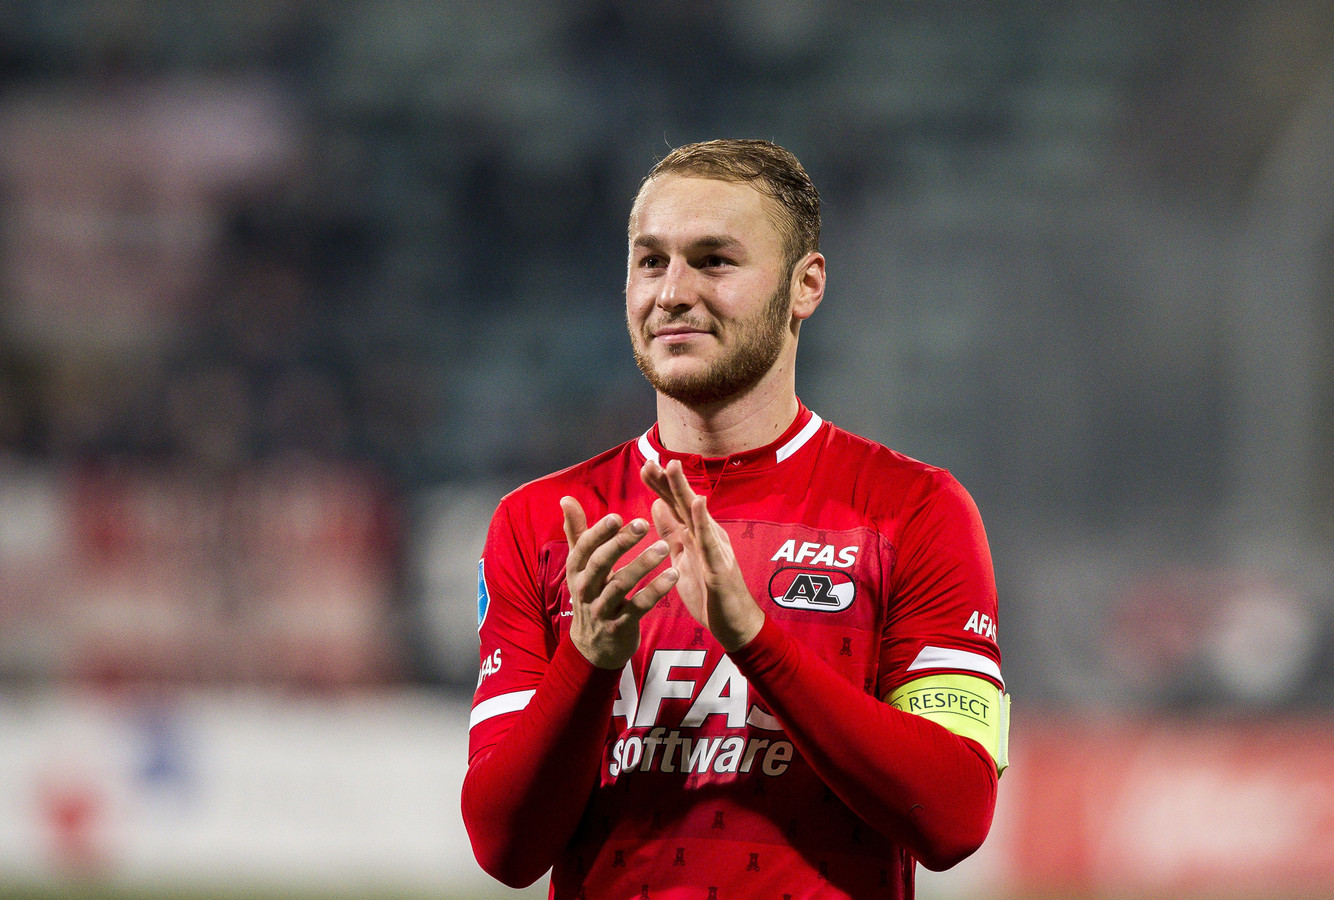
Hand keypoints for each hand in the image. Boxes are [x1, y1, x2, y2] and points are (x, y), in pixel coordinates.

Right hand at [561, 496, 677, 669]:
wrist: (593, 647)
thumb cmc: (591, 595)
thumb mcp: (580, 566)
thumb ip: (576, 532)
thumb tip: (566, 498)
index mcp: (577, 571)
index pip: (584, 548)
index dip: (599, 532)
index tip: (617, 516)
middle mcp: (586, 589)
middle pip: (600, 563)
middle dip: (621, 543)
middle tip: (643, 524)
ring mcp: (602, 609)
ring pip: (621, 585)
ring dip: (642, 564)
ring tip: (664, 547)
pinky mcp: (620, 626)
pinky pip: (639, 606)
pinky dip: (656, 590)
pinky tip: (673, 575)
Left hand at [640, 459, 764, 650]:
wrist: (733, 625)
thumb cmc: (708, 592)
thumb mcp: (682, 559)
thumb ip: (671, 533)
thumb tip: (656, 505)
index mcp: (695, 535)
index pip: (674, 506)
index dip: (660, 486)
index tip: (645, 466)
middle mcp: (706, 536)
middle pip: (684, 504)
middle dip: (668, 481)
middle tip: (653, 460)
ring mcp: (715, 549)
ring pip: (697, 516)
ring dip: (684, 491)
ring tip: (673, 467)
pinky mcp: (719, 567)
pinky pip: (710, 542)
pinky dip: (703, 521)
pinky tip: (699, 503)